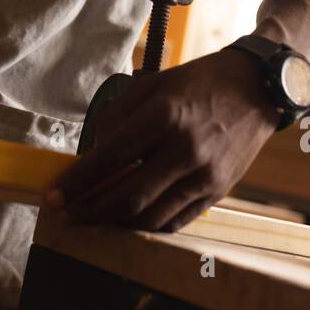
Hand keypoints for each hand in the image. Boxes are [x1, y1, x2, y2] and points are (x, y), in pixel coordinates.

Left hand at [49, 49, 280, 229]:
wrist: (257, 88)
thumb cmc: (199, 82)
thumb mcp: (152, 84)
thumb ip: (116, 117)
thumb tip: (91, 154)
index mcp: (165, 116)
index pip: (109, 159)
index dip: (76, 183)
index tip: (52, 196)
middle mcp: (185, 149)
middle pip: (127, 197)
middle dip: (88, 211)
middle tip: (65, 215)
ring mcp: (205, 175)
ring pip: (150, 217)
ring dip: (114, 224)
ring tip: (91, 220)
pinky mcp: (218, 191)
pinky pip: (175, 221)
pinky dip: (146, 227)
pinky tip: (126, 220)